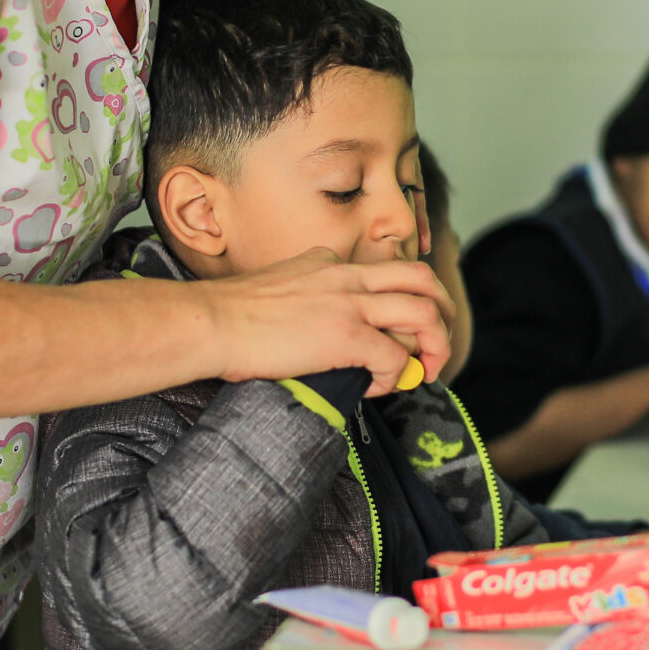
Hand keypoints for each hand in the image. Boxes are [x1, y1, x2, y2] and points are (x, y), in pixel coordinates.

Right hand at [201, 249, 450, 395]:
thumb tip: (312, 337)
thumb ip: (301, 300)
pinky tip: (375, 388)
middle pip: (420, 277)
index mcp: (326, 262)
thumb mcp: (274, 291)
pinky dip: (396, 376)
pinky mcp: (347, 335)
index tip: (388, 335)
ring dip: (435, 344)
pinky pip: (395, 357)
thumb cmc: (226, 318)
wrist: (208, 322)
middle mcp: (345, 275)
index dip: (395, 305)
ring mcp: (349, 303)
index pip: (381, 274)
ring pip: (423, 312)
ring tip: (427, 370)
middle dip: (440, 309)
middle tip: (435, 344)